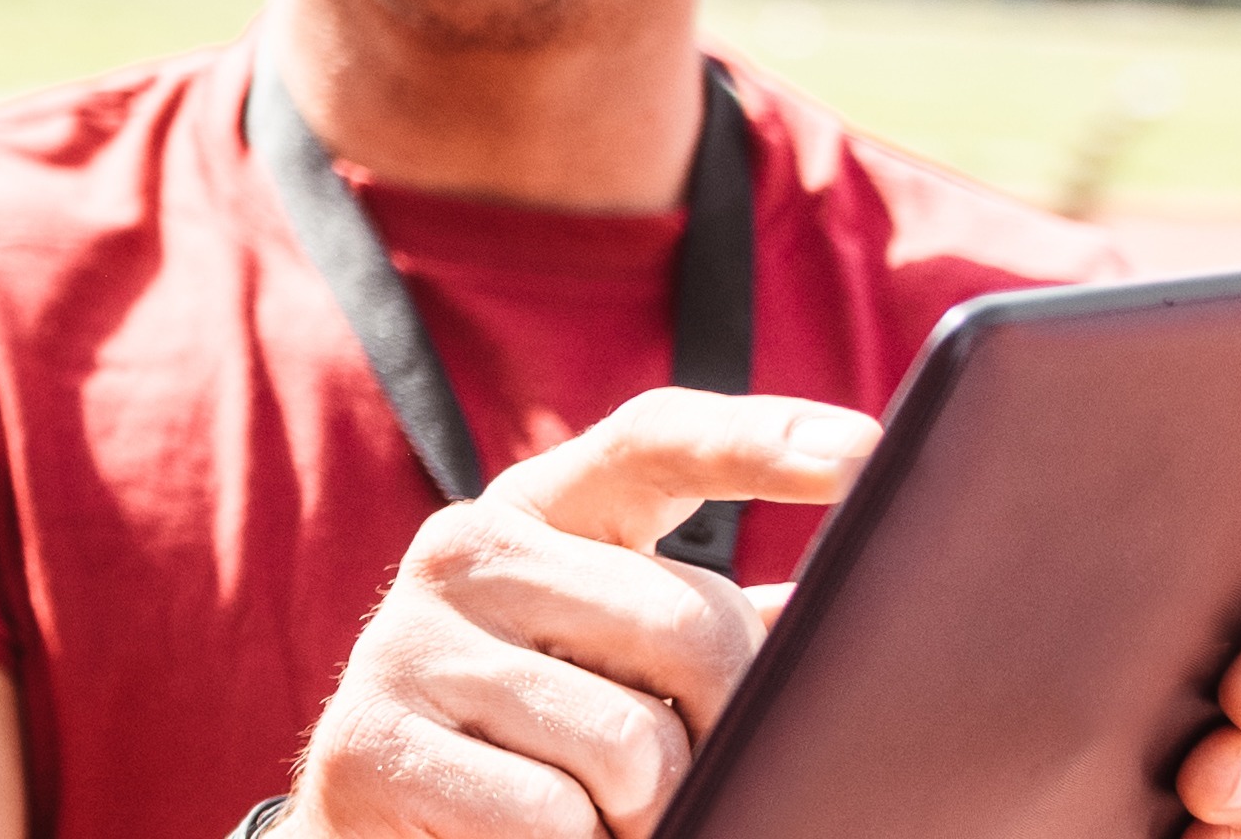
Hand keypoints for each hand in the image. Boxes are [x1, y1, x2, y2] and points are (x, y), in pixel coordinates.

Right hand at [288, 390, 880, 836]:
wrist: (374, 831)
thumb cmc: (534, 742)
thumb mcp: (615, 663)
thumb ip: (709, 625)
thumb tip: (839, 605)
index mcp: (536, 511)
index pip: (655, 444)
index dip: (761, 442)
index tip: (868, 458)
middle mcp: (462, 550)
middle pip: (692, 626)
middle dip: (727, 730)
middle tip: (694, 776)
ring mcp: (406, 643)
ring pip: (631, 747)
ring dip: (645, 816)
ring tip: (599, 818)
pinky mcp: (372, 745)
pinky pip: (554, 818)